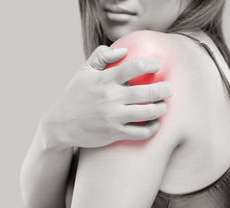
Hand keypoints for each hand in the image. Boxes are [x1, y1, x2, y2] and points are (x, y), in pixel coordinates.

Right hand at [40, 45, 173, 148]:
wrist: (60, 125)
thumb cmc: (75, 96)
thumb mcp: (83, 71)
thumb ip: (102, 56)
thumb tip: (124, 51)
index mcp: (105, 80)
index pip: (134, 67)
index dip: (151, 64)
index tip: (157, 65)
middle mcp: (111, 98)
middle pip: (148, 92)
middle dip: (165, 89)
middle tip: (170, 89)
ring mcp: (114, 117)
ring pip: (148, 113)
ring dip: (161, 108)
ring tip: (163, 105)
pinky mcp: (115, 133)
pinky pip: (142, 132)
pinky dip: (153, 128)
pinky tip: (154, 123)